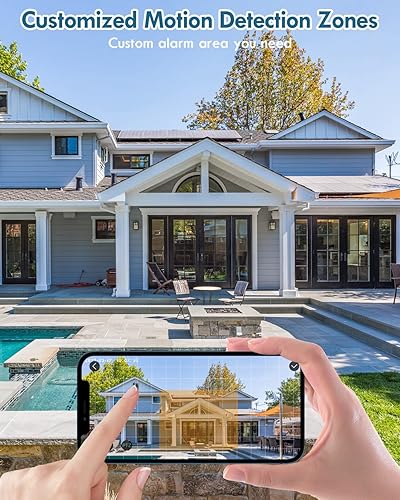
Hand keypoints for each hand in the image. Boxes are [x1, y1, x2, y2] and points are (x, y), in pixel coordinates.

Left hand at [0, 385, 149, 499]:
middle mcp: (45, 477)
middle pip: (84, 463)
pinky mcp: (8, 483)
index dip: (120, 412)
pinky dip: (40, 491)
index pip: (103, 437)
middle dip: (86, 483)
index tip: (130, 394)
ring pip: (59, 470)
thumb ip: (126, 497)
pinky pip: (37, 476)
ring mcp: (23, 480)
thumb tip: (141, 474)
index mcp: (71, 485)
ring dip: (62, 489)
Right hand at [223, 337, 399, 499]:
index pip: (310, 356)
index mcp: (338, 402)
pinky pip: (308, 378)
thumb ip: (269, 476)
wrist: (387, 492)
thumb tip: (234, 472)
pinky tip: (271, 373)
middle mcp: (338, 394)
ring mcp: (336, 398)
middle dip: (270, 345)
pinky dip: (287, 370)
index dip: (280, 345)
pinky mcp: (332, 406)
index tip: (253, 346)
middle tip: (239, 347)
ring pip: (305, 363)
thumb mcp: (309, 480)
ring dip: (278, 355)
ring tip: (250, 353)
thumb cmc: (360, 485)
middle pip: (303, 354)